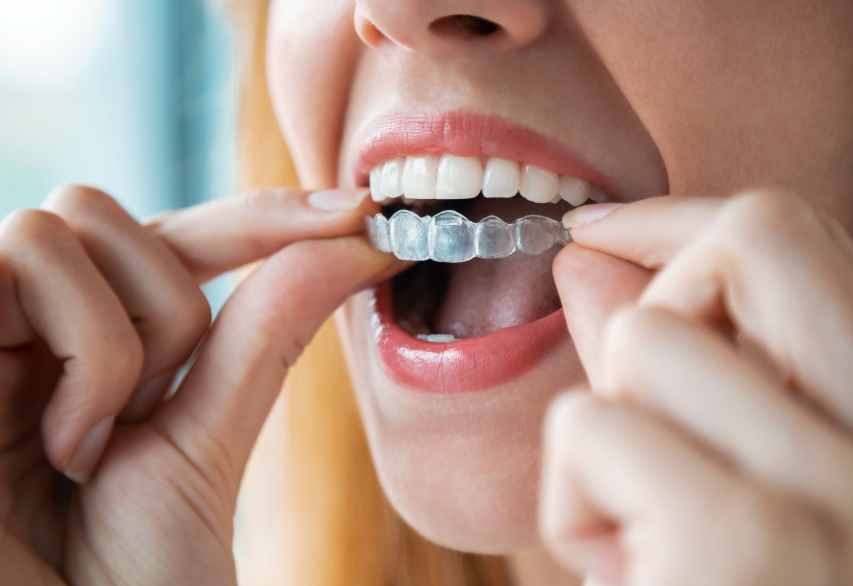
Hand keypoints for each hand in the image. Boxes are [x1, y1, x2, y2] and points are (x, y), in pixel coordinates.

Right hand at [0, 185, 397, 584]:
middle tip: (146, 415)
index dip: (257, 216)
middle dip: (161, 306)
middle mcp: (17, 331)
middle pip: (99, 211)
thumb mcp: (206, 444)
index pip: (166, 241)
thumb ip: (264, 334)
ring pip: (57, 227)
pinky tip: (66, 450)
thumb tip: (356, 239)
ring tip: (91, 449)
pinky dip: (88, 357)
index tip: (361, 212)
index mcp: (78, 346)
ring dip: (117, 343)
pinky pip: (16, 265)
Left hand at [542, 190, 852, 584]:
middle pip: (752, 238)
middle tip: (625, 401)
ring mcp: (845, 489)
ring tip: (645, 533)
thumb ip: (668, 359)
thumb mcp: (706, 472)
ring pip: (645, 336)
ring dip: (611, 434)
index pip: (794, 240)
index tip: (595, 227)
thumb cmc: (708, 583)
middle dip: (653, 299)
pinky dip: (573, 500)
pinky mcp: (745, 536)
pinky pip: (589, 425)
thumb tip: (585, 251)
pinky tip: (624, 571)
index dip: (679, 219)